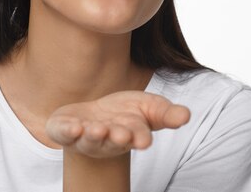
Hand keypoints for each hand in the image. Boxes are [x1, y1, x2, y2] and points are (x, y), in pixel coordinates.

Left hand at [45, 90, 189, 158]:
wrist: (94, 115)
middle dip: (117, 138)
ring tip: (96, 130)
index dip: (139, 138)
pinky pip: (64, 134)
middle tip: (121, 135)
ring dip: (93, 136)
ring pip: (89, 141)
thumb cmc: (126, 113)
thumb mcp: (151, 108)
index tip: (144, 140)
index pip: (137, 136)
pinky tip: (74, 126)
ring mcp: (84, 137)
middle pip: (113, 141)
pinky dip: (67, 132)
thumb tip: (187, 115)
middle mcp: (107, 140)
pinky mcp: (64, 131)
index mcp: (129, 135)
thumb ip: (167, 113)